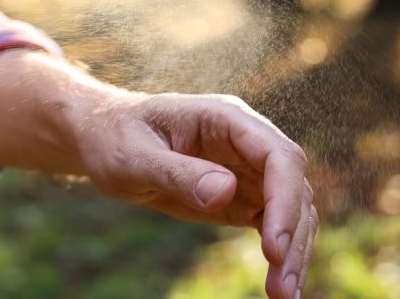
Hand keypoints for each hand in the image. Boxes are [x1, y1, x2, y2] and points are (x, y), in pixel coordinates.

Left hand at [76, 92, 315, 298]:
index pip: (277, 156)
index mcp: (225, 118)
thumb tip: (225, 191)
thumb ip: (176, 172)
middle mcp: (246, 142)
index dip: (284, 200)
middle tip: (282, 288)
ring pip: (293, 208)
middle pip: (293, 186)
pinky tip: (279, 286)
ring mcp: (247, 169)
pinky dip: (283, 253)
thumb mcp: (134, 156)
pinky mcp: (241, 195)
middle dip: (293, 236)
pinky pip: (274, 222)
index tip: (273, 247)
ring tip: (283, 297)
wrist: (104, 140)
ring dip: (295, 251)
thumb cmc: (115, 138)